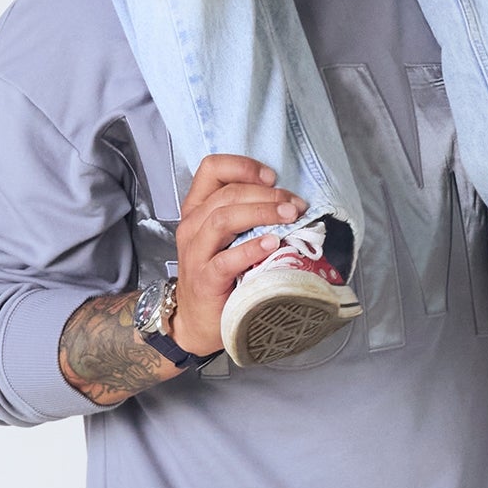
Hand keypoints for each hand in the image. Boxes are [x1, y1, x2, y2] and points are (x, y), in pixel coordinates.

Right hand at [170, 156, 307, 354]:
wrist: (198, 320)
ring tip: (289, 216)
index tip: (271, 177)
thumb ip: (246, 215)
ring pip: (224, 218)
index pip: (212, 169)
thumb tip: (287, 200)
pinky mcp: (205, 279)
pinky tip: (272, 244)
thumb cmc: (219, 274)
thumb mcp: (228, 237)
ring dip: (262, 213)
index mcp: (197, 209)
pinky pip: (226, 259)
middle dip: (266, 194)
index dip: (243, 167)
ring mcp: (195, 253)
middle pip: (227, 193)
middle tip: (295, 204)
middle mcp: (192, 226)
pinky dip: (251, 248)